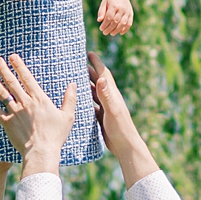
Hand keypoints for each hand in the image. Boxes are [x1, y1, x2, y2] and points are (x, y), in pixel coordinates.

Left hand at [0, 52, 76, 173]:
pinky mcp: (7, 123)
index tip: (13, 57)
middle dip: (4, 69)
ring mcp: (15, 113)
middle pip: (12, 82)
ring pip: (3, 94)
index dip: (19, 66)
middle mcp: (25, 103)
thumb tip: (73, 84)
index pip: (27, 78)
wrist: (41, 152)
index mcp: (39, 99)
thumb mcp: (67, 116)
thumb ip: (70, 99)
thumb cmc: (56, 136)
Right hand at [86, 54, 156, 184]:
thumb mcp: (112, 110)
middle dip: (89, 71)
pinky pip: (92, 105)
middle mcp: (109, 99)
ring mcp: (106, 108)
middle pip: (98, 81)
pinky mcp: (102, 117)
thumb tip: (101, 77)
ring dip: (86, 85)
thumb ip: (106, 95)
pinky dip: (85, 100)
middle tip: (78, 62)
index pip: (104, 74)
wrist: (125, 146)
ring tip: (75, 78)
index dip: (97, 63)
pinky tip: (78, 100)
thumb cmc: (120, 128)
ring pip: (94, 93)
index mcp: (112, 95)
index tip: (89, 53)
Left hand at [95, 0, 133, 34]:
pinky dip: (125, 29)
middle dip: (109, 29)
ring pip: (123, 23)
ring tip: (111, 33)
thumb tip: (99, 20)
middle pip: (116, 21)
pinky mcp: (131, 13)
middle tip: (104, 33)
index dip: (105, 25)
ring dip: (117, 30)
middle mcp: (121, 8)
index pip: (109, 18)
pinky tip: (120, 32)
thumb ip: (101, 11)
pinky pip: (129, 23)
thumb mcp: (104, 3)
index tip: (101, 29)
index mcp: (114, 6)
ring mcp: (127, 11)